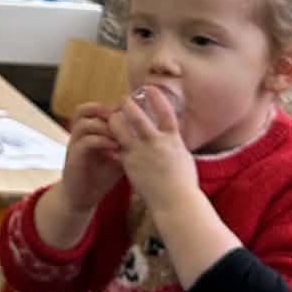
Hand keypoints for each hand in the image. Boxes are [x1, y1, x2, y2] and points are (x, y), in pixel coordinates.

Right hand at [61, 103, 123, 213]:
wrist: (82, 198)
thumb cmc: (101, 177)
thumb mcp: (119, 158)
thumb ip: (127, 145)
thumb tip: (150, 135)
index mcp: (89, 132)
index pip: (94, 109)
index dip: (110, 107)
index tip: (129, 112)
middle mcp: (79, 136)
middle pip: (83, 110)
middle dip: (102, 110)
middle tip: (121, 117)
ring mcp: (74, 146)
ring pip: (83, 124)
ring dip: (103, 126)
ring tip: (120, 134)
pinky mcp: (73, 159)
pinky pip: (84, 143)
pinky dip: (100, 141)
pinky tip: (115, 148)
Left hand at [107, 86, 197, 214]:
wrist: (174, 203)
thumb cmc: (183, 184)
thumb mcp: (183, 158)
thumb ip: (174, 143)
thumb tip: (173, 135)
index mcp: (173, 140)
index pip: (165, 113)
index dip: (157, 98)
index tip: (149, 88)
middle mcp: (156, 143)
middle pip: (137, 116)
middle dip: (128, 105)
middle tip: (123, 99)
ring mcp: (140, 153)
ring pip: (121, 129)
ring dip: (115, 119)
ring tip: (112, 115)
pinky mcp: (129, 164)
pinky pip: (117, 147)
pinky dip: (113, 140)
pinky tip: (108, 137)